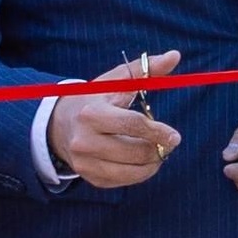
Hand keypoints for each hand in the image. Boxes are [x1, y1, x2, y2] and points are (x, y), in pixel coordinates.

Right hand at [48, 51, 181, 188]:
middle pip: (136, 152)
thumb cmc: (96, 99)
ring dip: (153, 163)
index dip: (158, 132)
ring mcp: (86, 163)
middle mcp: (84, 141)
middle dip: (159, 149)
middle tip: (169, 143)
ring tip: (157, 151)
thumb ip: (145, 69)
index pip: (133, 125)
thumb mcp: (115, 81)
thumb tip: (175, 56)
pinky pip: (125, 181)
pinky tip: (140, 160)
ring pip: (133, 172)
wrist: (61, 125)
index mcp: (92, 114)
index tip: (176, 136)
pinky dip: (140, 173)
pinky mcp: (91, 178)